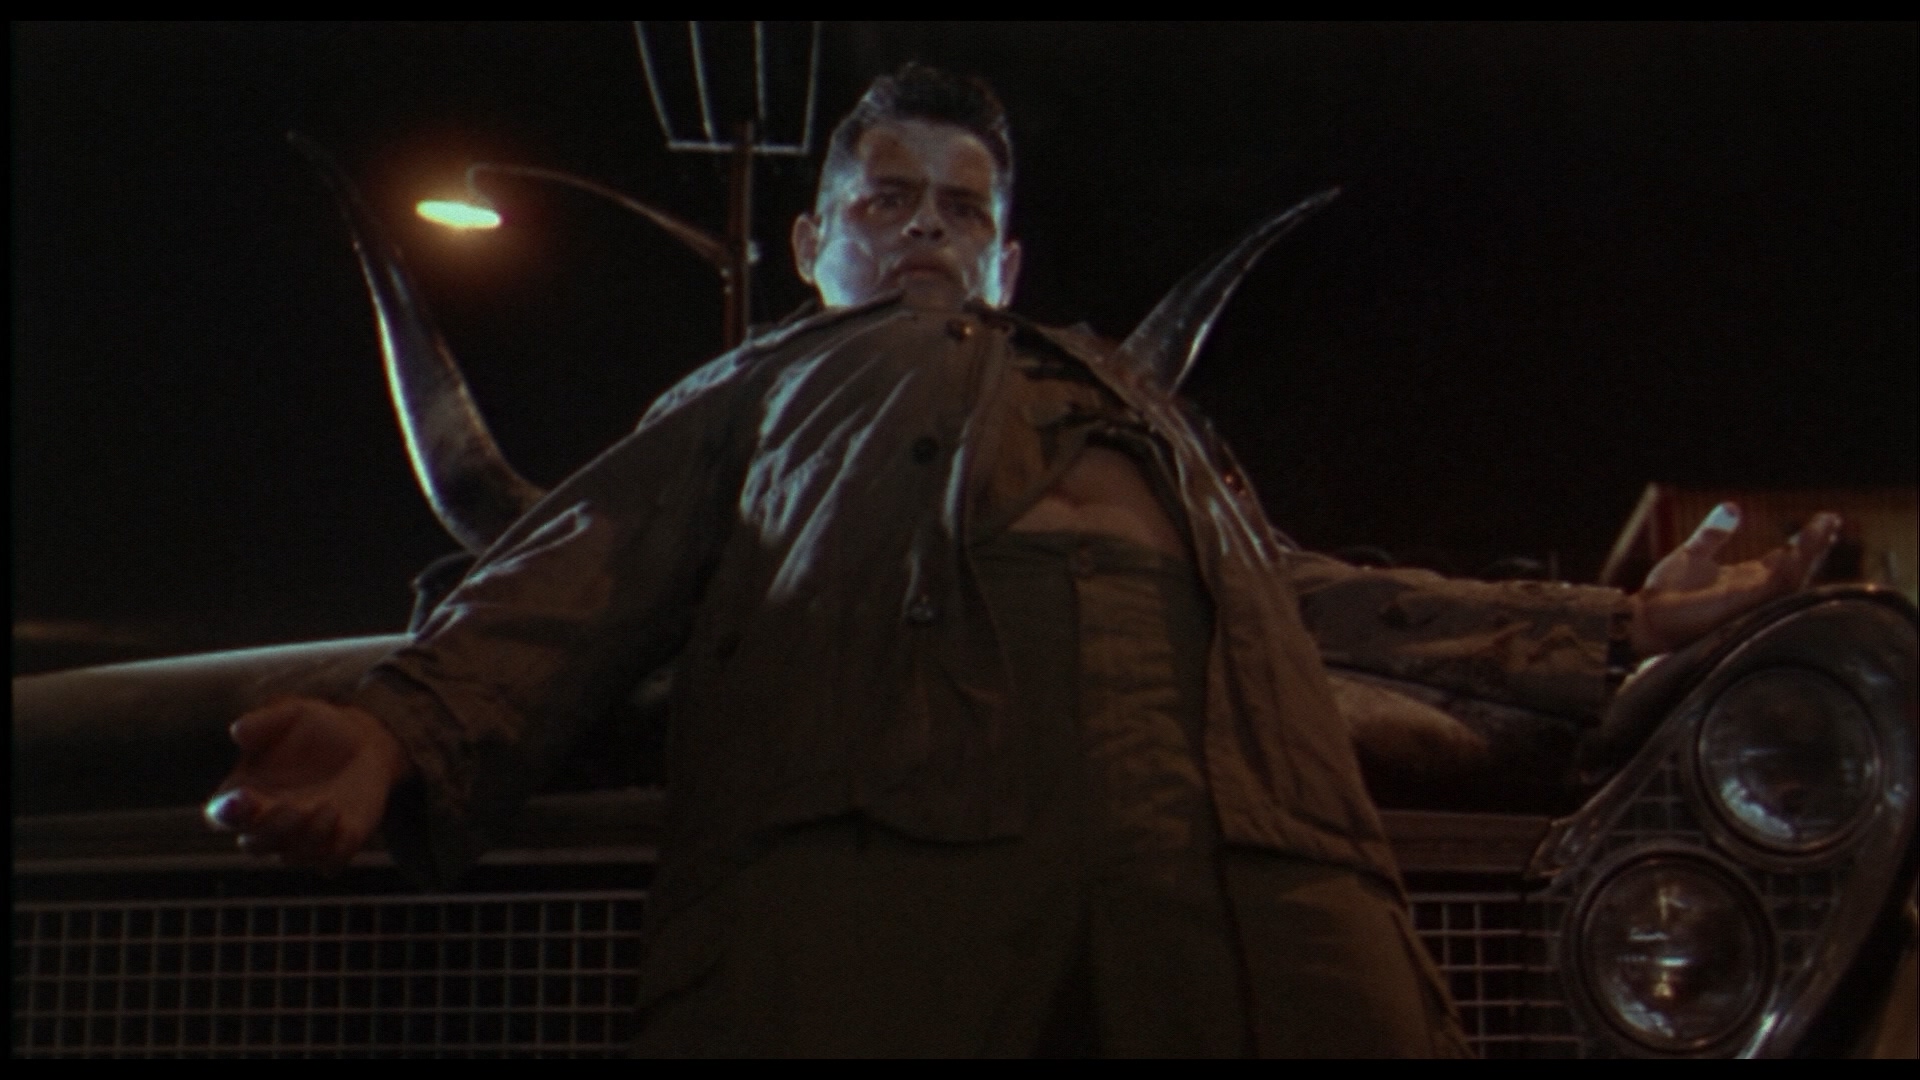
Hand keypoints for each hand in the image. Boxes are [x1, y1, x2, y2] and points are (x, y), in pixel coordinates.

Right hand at [203, 697, 412, 869]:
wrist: (365, 742)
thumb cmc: (317, 728)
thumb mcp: (292, 715)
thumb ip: (264, 722)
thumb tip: (238, 731)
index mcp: (245, 795)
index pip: (222, 816)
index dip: (228, 814)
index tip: (243, 799)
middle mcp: (268, 823)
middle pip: (255, 844)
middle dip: (272, 830)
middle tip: (294, 807)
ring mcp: (301, 838)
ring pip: (291, 855)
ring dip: (307, 837)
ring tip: (329, 807)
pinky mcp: (335, 845)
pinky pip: (328, 861)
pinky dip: (334, 851)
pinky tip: (344, 825)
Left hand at [1628, 502, 1841, 656]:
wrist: (1646, 617)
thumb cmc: (1666, 593)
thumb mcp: (1692, 554)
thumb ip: (1713, 534)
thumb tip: (1733, 507)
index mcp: (1746, 580)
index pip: (1785, 560)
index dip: (1804, 542)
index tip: (1822, 519)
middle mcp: (1753, 592)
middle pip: (1797, 568)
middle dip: (1815, 545)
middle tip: (1831, 520)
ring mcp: (1750, 600)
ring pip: (1793, 577)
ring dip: (1809, 552)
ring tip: (1824, 526)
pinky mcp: (1741, 605)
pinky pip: (1772, 587)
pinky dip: (1788, 568)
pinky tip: (1796, 549)